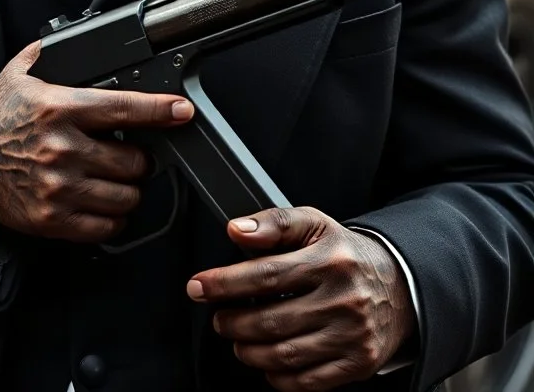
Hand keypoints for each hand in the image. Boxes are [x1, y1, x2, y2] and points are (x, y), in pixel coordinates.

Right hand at [0, 39, 193, 241]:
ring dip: (129, 188)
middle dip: (141, 157)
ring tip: (117, 177)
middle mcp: (62, 149)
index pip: (124, 109)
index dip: (160, 110)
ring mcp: (57, 188)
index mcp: (59, 109)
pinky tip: (103, 202)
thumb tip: (77, 34)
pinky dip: (113, 216)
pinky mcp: (51, 220)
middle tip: (131, 152)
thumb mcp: (19, 74)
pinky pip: (105, 227)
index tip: (181, 110)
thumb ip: (50, 52)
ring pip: (125, 196)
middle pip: (134, 160)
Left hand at [186, 206, 414, 390]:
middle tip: (219, 318)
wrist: (399, 285)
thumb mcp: (314, 223)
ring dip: (249, 351)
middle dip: (232, 322)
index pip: (266, 274)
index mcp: (329, 259)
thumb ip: (274, 222)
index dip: (225, 283)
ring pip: (285, 354)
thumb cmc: (345, 254)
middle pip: (271, 320)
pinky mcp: (358, 363)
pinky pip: (307, 381)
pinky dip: (278, 377)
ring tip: (238, 339)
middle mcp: (343, 298)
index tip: (199, 286)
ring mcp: (352, 335)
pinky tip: (267, 362)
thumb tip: (236, 230)